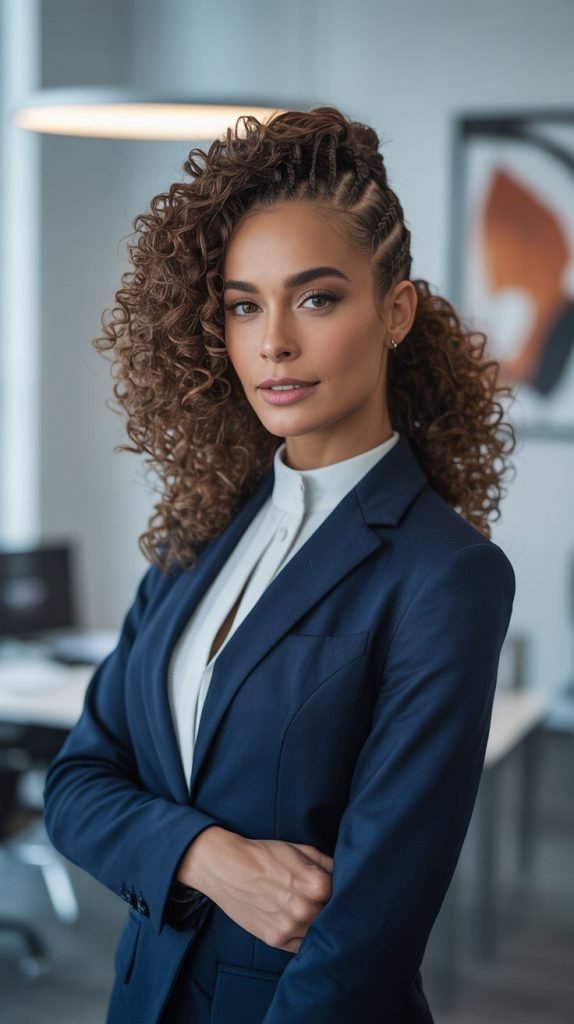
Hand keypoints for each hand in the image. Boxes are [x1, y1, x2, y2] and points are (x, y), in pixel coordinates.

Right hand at [177, 826, 332, 952]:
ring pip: (318, 933)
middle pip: (331, 916)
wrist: (227, 867)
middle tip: (320, 901)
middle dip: (328, 908)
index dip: (342, 892)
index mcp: (317, 884)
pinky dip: (302, 937)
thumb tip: (349, 875)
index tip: (340, 891)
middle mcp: (306, 909)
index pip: (345, 895)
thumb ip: (328, 864)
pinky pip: (301, 946)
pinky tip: (297, 923)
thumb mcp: (301, 849)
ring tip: (306, 910)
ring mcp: (291, 927)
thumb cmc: (265, 854)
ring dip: (317, 925)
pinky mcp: (276, 940)